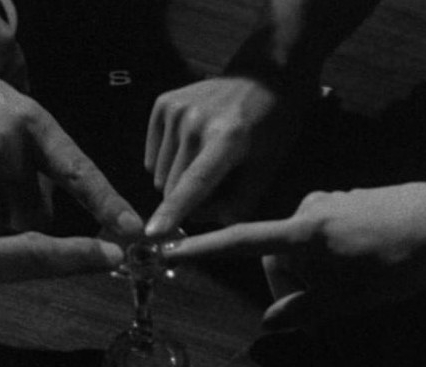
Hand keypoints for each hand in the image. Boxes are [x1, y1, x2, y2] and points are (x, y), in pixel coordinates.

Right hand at [143, 76, 310, 236]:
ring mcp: (176, 110)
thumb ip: (240, 202)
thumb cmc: (273, 124)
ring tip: (207, 161)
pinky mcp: (163, 104)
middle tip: (216, 185)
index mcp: (228, 138)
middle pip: (173, 188)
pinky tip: (191, 147)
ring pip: (160, 176)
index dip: (173, 211)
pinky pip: (152, 157)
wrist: (264, 73)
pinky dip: (168, 163)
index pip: (195, 183)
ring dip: (178, 182)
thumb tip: (207, 225)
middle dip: (188, 201)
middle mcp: (195, 121)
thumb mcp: (269, 165)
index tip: (152, 234)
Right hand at [163, 182, 425, 327]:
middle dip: (293, 286)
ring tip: (357, 289)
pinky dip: (331, 259)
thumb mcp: (358, 297)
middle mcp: (311, 209)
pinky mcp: (347, 201)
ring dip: (316, 275)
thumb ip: (310, 309)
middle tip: (324, 314)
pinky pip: (322, 236)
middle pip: (278, 255)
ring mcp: (330, 202)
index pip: (244, 241)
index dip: (205, 248)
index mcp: (307, 231)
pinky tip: (367, 267)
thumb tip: (271, 323)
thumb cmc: (405, 258)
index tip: (170, 248)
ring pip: (303, 248)